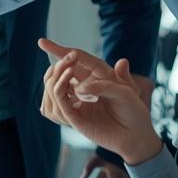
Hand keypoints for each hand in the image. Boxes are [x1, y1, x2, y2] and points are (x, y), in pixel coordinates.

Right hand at [39, 46, 162, 166]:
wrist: (136, 135)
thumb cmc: (134, 111)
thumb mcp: (127, 92)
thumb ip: (107, 85)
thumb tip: (80, 88)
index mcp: (97, 75)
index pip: (75, 58)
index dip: (58, 50)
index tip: (41, 42)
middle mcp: (86, 86)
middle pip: (63, 69)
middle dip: (59, 65)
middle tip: (66, 65)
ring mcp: (78, 101)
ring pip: (56, 85)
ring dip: (59, 78)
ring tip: (72, 76)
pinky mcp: (75, 117)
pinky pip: (60, 101)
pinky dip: (61, 93)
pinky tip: (76, 91)